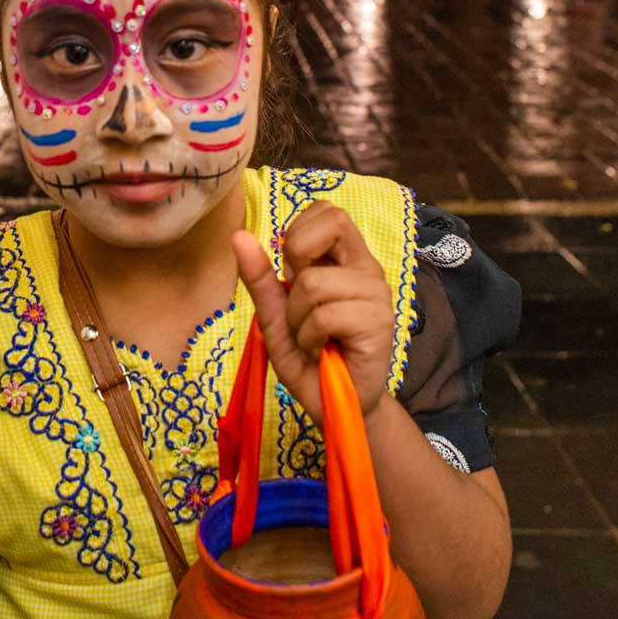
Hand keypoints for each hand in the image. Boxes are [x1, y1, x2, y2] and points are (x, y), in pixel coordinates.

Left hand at [232, 201, 393, 424]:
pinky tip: (322, 350)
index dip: (298, 232)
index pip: (326, 210)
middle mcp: (367, 268)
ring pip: (314, 282)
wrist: (334, 408)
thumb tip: (238, 235)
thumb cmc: (308, 358)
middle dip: (298, 257)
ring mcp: (377, 294)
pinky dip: (309, 337)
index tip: (292, 272)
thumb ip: (260, 277)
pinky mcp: (379, 322)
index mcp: (346, 259)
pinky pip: (325, 315)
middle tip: (301, 299)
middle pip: (334, 221)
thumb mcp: (275, 315)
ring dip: (297, 318)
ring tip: (311, 338)